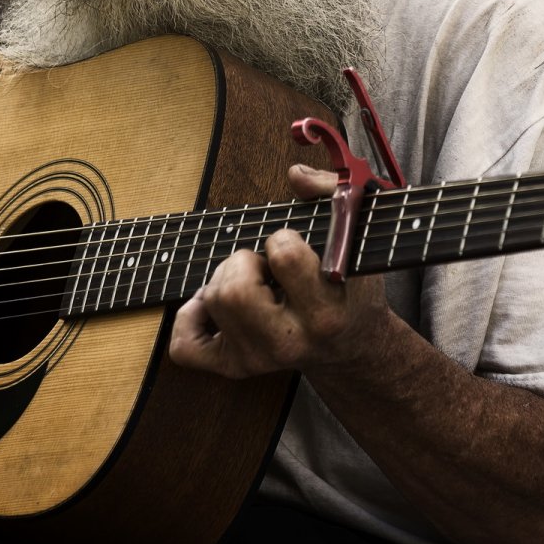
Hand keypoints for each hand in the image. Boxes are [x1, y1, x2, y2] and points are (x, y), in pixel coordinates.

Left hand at [169, 164, 400, 378]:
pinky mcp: (234, 368)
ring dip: (225, 278)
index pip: (284, 257)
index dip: (283, 239)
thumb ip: (335, 195)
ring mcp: (258, 359)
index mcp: (326, 312)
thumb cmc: (353, 289)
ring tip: (254, 281)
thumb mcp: (358, 239)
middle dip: (244, 261)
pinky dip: (191, 316)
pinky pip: (185, 345)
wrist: (352, 347)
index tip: (294, 245)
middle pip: (235, 290)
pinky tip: (214, 304)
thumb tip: (296, 175)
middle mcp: (290, 342)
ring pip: (213, 302)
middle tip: (266, 265)